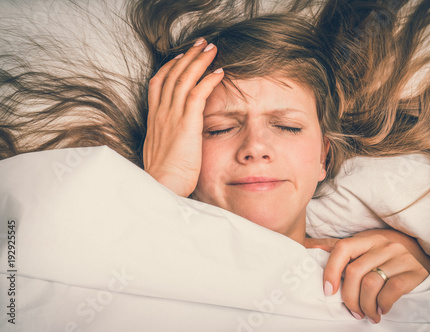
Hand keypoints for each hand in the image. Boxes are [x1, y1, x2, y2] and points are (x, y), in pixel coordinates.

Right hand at [143, 38, 223, 196]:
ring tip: (211, 48)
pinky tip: (219, 72)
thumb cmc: (164, 175)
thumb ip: (168, 136)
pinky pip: (197, 94)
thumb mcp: (161, 151)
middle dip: (187, 56)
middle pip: (172, 74)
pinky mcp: (185, 123)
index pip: (159, 83)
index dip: (170, 67)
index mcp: (154, 118)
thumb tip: (176, 135)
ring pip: (184, 79)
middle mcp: (161, 112)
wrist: (161, 186)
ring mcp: (171, 116)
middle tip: (200, 43)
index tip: (180, 57)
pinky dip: (208, 80)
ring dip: (198, 61)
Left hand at [305, 229, 429, 323]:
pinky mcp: (415, 271)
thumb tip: (310, 248)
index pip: (342, 248)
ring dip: (366, 305)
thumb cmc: (385, 257)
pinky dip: (383, 304)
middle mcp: (383, 244)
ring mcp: (400, 256)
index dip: (331, 270)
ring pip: (371, 283)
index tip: (328, 291)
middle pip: (355, 271)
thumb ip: (338, 251)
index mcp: (366, 239)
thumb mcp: (363, 250)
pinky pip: (392, 289)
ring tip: (368, 314)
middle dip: (349, 297)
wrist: (423, 256)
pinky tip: (382, 309)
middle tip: (353, 311)